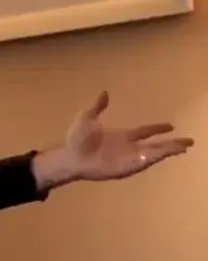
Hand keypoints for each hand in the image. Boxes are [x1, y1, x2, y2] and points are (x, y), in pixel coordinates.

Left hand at [33, 91, 193, 189]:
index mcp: (122, 136)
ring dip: (168, 151)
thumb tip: (104, 93)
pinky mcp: (125, 167)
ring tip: (184, 147)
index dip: (157, 128)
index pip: (144, 132)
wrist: (70, 156)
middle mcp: (128, 147)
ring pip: (153, 154)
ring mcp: (127, 158)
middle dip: (172, 144)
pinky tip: (166, 154)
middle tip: (189, 142)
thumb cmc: (76, 139)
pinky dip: (156, 158)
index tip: (170, 126)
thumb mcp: (87, 117)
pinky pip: (144, 163)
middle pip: (155, 145)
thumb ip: (97, 107)